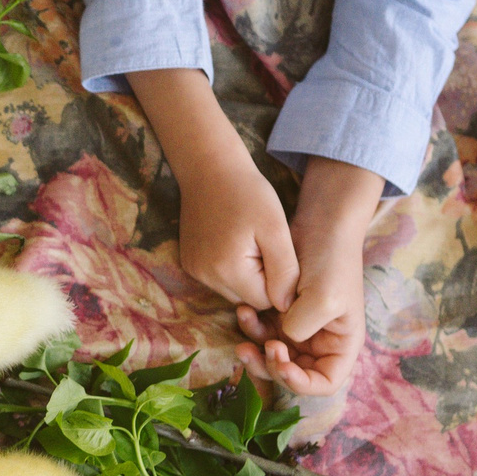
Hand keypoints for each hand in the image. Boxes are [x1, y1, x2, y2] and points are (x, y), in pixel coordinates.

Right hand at [128, 68, 296, 312]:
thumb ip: (285, 271)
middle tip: (265, 244)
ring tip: (249, 239)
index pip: (267, 301)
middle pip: (249, 298)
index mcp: (228, 271)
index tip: (278, 251)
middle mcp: (205, 277)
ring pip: (235, 290)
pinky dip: (231, 266)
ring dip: (247, 273)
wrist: (209, 168)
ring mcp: (194, 271)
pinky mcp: (190, 263)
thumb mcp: (276, 230)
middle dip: (263, 278)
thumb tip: (286, 306)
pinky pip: (220, 278)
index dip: (279, 279)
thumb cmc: (248, 194)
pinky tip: (234, 240)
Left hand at [239, 159, 379, 397]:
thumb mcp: (323, 297)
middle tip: (253, 349)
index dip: (301, 383)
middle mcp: (321, 342)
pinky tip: (242, 309)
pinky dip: (250, 326)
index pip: (325, 383)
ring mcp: (300, 329)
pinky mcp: (281, 314)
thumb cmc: (331, 261)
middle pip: (293, 374)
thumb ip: (302, 326)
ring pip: (272, 355)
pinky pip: (262, 332)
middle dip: (269, 366)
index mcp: (341, 344)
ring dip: (254, 346)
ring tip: (243, 318)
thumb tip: (280, 338)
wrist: (320, 225)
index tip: (280, 363)